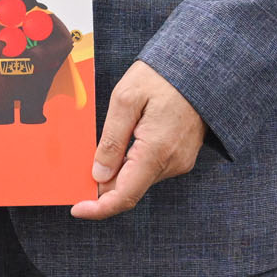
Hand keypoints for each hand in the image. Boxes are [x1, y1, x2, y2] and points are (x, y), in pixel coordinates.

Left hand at [70, 61, 205, 219]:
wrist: (198, 67)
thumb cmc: (161, 77)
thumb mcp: (126, 99)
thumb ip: (111, 139)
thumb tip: (99, 175)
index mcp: (156, 151)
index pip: (125, 195)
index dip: (99, 208)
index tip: (77, 209)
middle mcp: (172, 163)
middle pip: (130, 188)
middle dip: (104, 185)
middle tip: (80, 170)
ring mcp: (179, 161)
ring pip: (140, 178)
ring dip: (119, 170)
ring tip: (107, 142)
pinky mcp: (181, 156)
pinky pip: (150, 167)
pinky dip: (133, 162)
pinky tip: (125, 141)